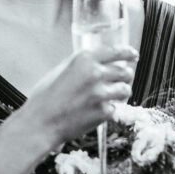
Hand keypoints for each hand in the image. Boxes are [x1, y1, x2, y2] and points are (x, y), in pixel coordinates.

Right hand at [22, 44, 136, 144]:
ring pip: (125, 90)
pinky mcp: (104, 112)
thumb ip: (81, 64)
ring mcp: (101, 93)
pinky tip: (95, 112)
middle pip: (125, 71)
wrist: (41, 122)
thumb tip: (96, 63)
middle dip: (126, 75)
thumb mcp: (61, 70)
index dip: (128, 53)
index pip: (116, 51)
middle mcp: (95, 73)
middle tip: (122, 79)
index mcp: (84, 59)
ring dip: (121, 93)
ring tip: (112, 96)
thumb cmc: (45, 97)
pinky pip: (114, 108)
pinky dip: (108, 110)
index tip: (133, 55)